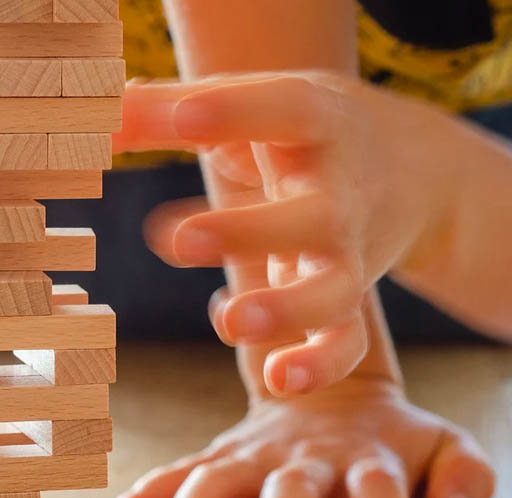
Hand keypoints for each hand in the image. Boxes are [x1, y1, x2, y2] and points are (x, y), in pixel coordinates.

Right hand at [99, 376, 493, 497]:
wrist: (330, 389)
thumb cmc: (391, 438)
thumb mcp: (444, 443)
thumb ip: (466, 474)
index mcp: (366, 455)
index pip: (377, 487)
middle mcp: (306, 455)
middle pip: (292, 487)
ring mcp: (256, 453)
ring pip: (220, 477)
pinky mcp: (221, 455)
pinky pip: (178, 472)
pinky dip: (145, 495)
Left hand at [117, 73, 456, 393]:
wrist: (415, 169)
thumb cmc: (301, 133)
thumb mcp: (251, 104)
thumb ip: (169, 110)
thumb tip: (96, 114)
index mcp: (319, 124)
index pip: (285, 110)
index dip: (237, 112)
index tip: (182, 117)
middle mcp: (339, 192)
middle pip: (311, 215)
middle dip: (250, 230)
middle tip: (181, 238)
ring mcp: (348, 252)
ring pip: (332, 290)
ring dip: (286, 310)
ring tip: (230, 323)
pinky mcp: (351, 300)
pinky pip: (347, 341)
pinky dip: (320, 364)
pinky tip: (278, 378)